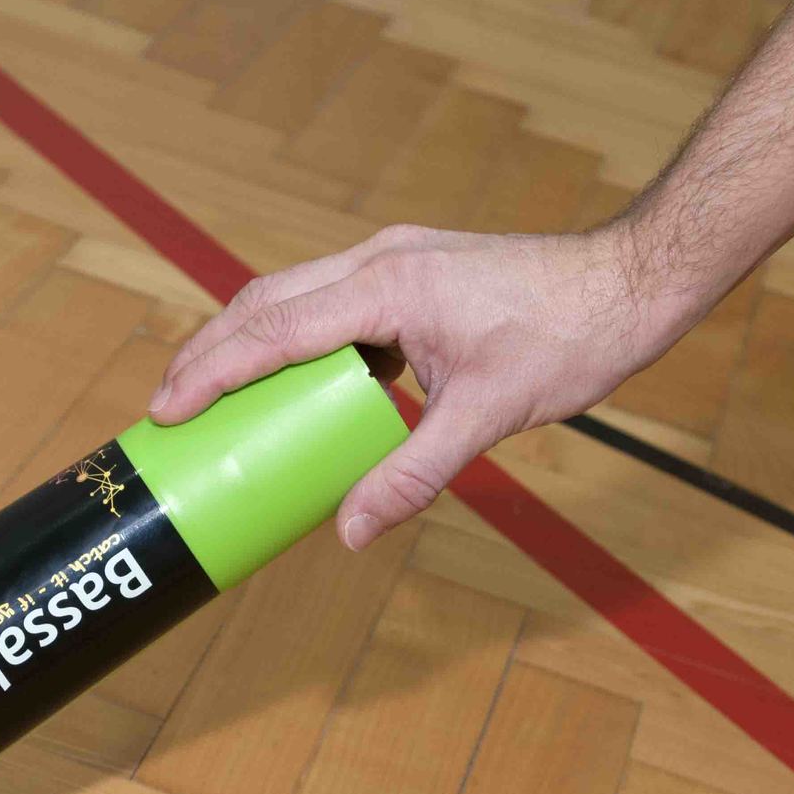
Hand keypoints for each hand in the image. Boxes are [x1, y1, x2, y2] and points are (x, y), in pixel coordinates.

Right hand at [147, 223, 690, 549]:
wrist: (629, 281)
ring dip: (243, 341)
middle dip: (207, 353)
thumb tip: (352, 531)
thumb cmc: (569, 337)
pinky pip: (326, 302)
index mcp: (385, 287)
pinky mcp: (409, 273)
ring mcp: (392, 261)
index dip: (211, 371)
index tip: (164, 409)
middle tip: (164, 407)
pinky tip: (288, 382)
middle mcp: (377, 262)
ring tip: (208, 394)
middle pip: (263, 302)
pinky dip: (289, 339)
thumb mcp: (489, 416)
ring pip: (290, 295)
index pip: (272, 330)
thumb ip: (414, 474)